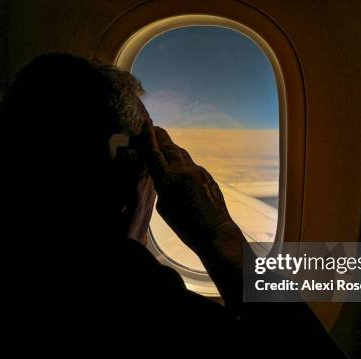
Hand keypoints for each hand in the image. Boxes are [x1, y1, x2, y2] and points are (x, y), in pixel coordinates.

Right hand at [139, 120, 244, 257]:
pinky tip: (179, 164)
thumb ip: (161, 187)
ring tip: (164, 142)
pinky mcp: (207, 176)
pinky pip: (191, 164)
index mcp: (168, 179)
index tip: (144, 124)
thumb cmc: (185, 226)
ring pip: (181, 153)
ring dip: (171, 146)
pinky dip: (182, 160)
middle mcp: (183, 170)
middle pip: (169, 147)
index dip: (148, 138)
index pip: (154, 153)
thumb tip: (162, 176)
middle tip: (153, 127)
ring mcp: (198, 171)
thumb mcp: (164, 208)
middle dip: (160, 136)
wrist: (215, 232)